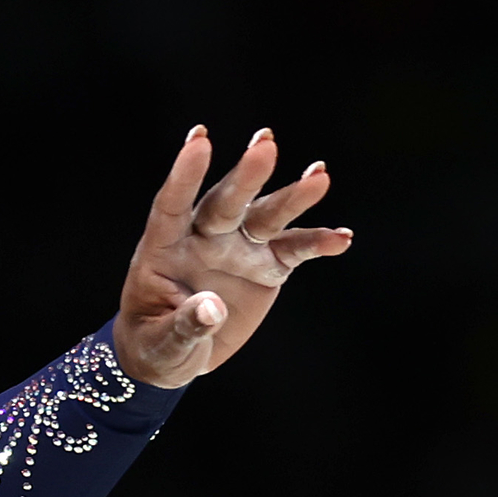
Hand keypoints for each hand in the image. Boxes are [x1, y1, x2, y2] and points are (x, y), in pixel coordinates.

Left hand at [115, 126, 352, 388]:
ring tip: (319, 176)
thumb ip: (184, 325)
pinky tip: (341, 238)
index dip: (185, 175)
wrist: (177, 356)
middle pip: (226, 202)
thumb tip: (210, 309)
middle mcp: (205, 238)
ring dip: (292, 196)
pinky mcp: (267, 264)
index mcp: (164, 248)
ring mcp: (239, 247)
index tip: (199, 140)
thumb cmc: (156, 345)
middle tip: (265, 146)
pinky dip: (318, 243)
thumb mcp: (162, 344)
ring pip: (266, 216)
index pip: (172, 205)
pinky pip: (296, 249)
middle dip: (246, 176)